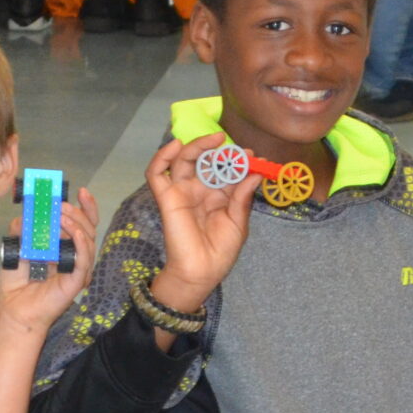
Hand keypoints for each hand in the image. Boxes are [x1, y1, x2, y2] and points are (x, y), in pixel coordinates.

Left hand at [0, 189, 98, 340]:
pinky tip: (76, 234)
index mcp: (63, 247)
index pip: (81, 223)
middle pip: (88, 228)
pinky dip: (83, 245)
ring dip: (77, 224)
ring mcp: (78, 269)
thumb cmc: (16, 283)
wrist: (14, 310)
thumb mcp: (16, 248)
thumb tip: (26, 213)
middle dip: (77, 212)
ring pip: (89, 241)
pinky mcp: (77, 282)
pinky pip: (84, 261)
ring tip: (61, 216)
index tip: (80, 191)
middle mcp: (74, 256)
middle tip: (60, 205)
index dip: (84, 207)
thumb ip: (21, 229)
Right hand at [144, 133, 256, 310]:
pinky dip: (161, 157)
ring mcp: (181, 191)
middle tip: (231, 144)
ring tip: (213, 140)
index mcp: (218, 195)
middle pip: (205, 160)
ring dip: (196, 145)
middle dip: (218, 149)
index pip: (225, 169)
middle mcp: (199, 189)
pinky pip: (156, 174)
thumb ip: (243, 197)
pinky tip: (175, 146)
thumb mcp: (238, 222)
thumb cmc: (220, 252)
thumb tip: (255, 173)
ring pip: (183, 159)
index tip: (252, 156)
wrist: (201, 272)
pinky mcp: (166, 198)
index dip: (237, 160)